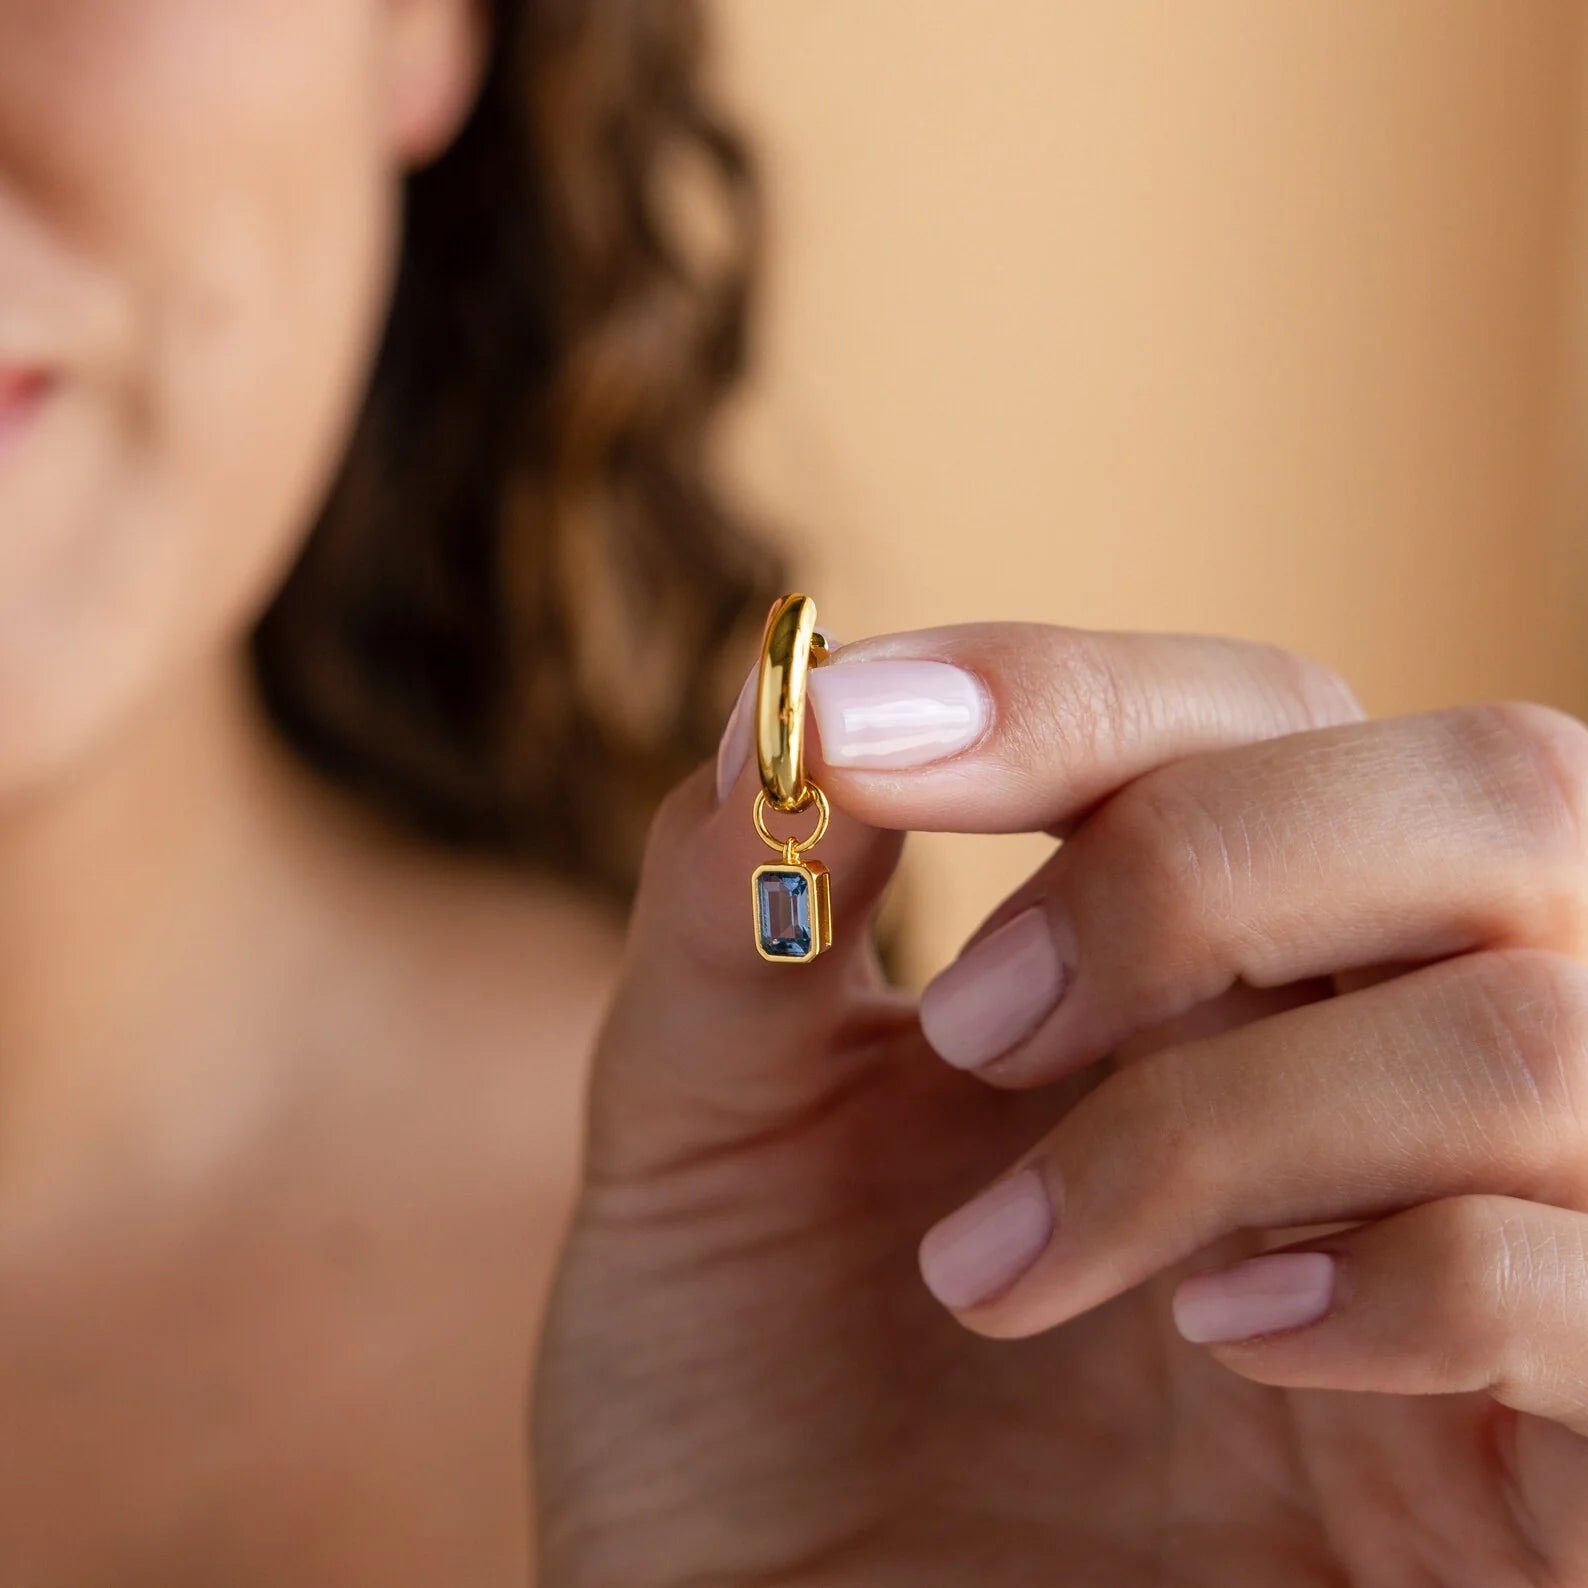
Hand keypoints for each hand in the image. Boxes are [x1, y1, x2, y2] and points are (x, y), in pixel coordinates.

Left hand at [531, 622, 1587, 1586]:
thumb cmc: (755, 1410)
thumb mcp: (709, 1134)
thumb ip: (740, 911)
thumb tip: (784, 698)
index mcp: (1223, 961)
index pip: (1263, 712)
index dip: (1075, 691)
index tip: (855, 733)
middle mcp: (1396, 1060)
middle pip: (1492, 792)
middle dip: (1200, 864)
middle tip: (974, 1025)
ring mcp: (1516, 1244)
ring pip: (1542, 1027)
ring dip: (1231, 1113)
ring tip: (993, 1264)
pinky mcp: (1548, 1476)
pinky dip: (1411, 1276)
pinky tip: (1227, 1342)